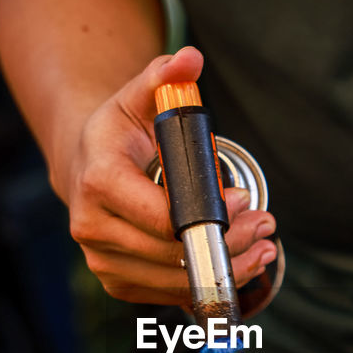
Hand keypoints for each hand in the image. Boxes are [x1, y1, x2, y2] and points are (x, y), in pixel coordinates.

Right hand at [57, 46, 276, 304]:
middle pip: (173, 252)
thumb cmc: (121, 131)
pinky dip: (208, 282)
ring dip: (228, 268)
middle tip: (267, 224)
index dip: (208, 215)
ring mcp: (103, 261)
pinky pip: (170, 293)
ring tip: (264, 246)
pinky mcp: (118, 283)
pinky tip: (240, 263)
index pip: (160, 214)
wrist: (86, 166)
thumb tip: (190, 59)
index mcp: (98, 181)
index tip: (244, 200)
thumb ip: (165, 76)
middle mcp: (93, 227)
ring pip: (176, 279)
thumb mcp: (140, 96)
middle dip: (229, 242)